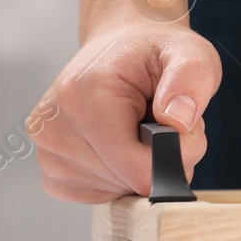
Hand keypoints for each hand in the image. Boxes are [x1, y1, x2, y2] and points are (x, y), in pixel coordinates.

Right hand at [29, 20, 220, 202]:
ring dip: (143, 166)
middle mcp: (53, 128)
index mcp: (81, 96)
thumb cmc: (154, 51)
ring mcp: (48, 153)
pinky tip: (125, 143)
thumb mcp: (189, 52)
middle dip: (162, 158)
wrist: (122, 46)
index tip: (188, 127)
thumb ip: (192, 80)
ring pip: (117, 190)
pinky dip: (124, 175)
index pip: (136, 166)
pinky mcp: (53, 172)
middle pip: (128, 181)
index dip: (177, 155)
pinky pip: (102, 194)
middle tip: (167, 120)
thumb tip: (178, 121)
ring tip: (144, 126)